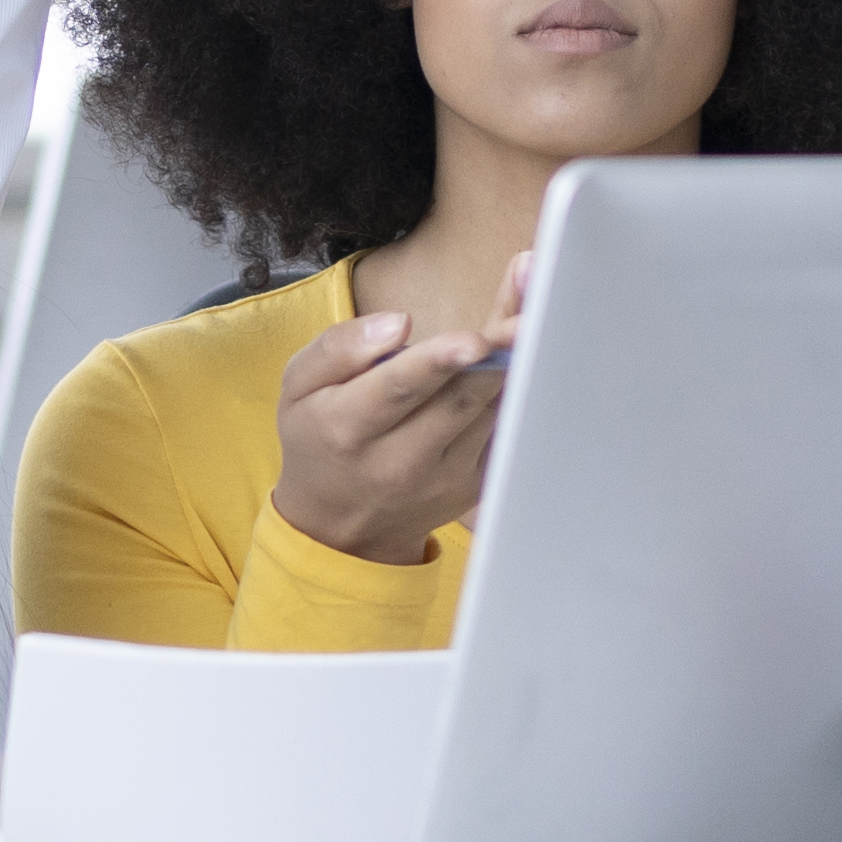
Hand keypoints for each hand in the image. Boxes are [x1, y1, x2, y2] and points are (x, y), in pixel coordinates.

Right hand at [264, 256, 525, 566]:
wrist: (339, 525)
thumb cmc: (319, 437)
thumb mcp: (299, 387)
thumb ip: (339, 347)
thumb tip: (397, 324)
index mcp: (349, 427)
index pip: (400, 388)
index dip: (439, 362)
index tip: (475, 341)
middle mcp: (400, 460)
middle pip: (460, 399)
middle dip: (499, 355)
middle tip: (531, 316)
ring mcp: (444, 477)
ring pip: (492, 412)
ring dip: (521, 365)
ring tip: (542, 317)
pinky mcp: (475, 485)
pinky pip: (505, 429)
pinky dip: (524, 391)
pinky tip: (539, 356)